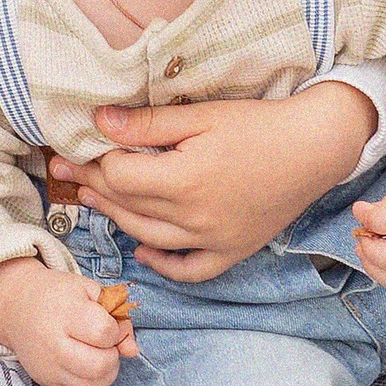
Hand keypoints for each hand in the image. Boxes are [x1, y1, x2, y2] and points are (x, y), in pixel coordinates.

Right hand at [0, 255, 135, 385]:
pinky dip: (91, 380)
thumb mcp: (91, 293)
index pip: (105, 333)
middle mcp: (52, 343)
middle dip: (112, 355)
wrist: (16, 307)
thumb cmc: (58, 296)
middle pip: (101, 365)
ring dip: (106, 371)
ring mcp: (47, 366)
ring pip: (94, 385)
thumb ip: (118, 318)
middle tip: (104, 343)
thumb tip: (131, 350)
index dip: (115, 330)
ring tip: (97, 354)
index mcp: (65, 312)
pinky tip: (84, 363)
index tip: (108, 324)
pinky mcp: (45, 380)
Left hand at [57, 83, 377, 282]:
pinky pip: (189, 269)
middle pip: (127, 206)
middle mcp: (195, 218)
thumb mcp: (202, 115)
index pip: (119, 177)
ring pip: (148, 237)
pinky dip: (163, 264)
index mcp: (185, 180)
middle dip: (93, 187)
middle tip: (68, 173)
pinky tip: (144, 250)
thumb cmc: (260, 124)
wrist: (316, 147)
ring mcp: (213, 240)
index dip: (91, 162)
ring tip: (94, 200)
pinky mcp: (231, 250)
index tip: (71, 150)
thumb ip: (148, 124)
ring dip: (116, 219)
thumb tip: (98, 122)